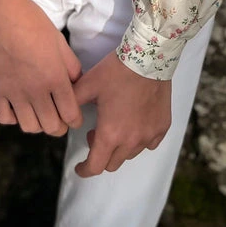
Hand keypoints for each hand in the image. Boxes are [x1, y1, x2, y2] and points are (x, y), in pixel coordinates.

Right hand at [0, 0, 83, 136]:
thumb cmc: (33, 22)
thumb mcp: (59, 41)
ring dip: (37, 124)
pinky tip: (16, 106)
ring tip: (38, 112)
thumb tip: (76, 83)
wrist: (0, 12)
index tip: (73, 116)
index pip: (70, 114)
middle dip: (59, 126)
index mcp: (55, 77)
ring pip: (29, 127)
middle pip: (51, 127)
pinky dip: (12, 117)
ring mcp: (13, 93)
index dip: (75, 119)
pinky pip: (4, 119)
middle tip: (57, 117)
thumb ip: (71, 65)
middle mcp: (36, 90)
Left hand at [72, 50, 170, 176]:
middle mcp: (131, 141)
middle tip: (95, 134)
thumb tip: (63, 116)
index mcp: (110, 134)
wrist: (148, 57)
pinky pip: (149, 143)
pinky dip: (139, 139)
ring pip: (130, 154)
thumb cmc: (116, 71)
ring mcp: (149, 135)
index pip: (95, 166)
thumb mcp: (88, 84)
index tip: (80, 167)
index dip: (84, 170)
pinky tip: (135, 123)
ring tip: (114, 125)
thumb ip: (72, 102)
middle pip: (112, 163)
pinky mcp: (162, 127)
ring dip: (119, 147)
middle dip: (100, 155)